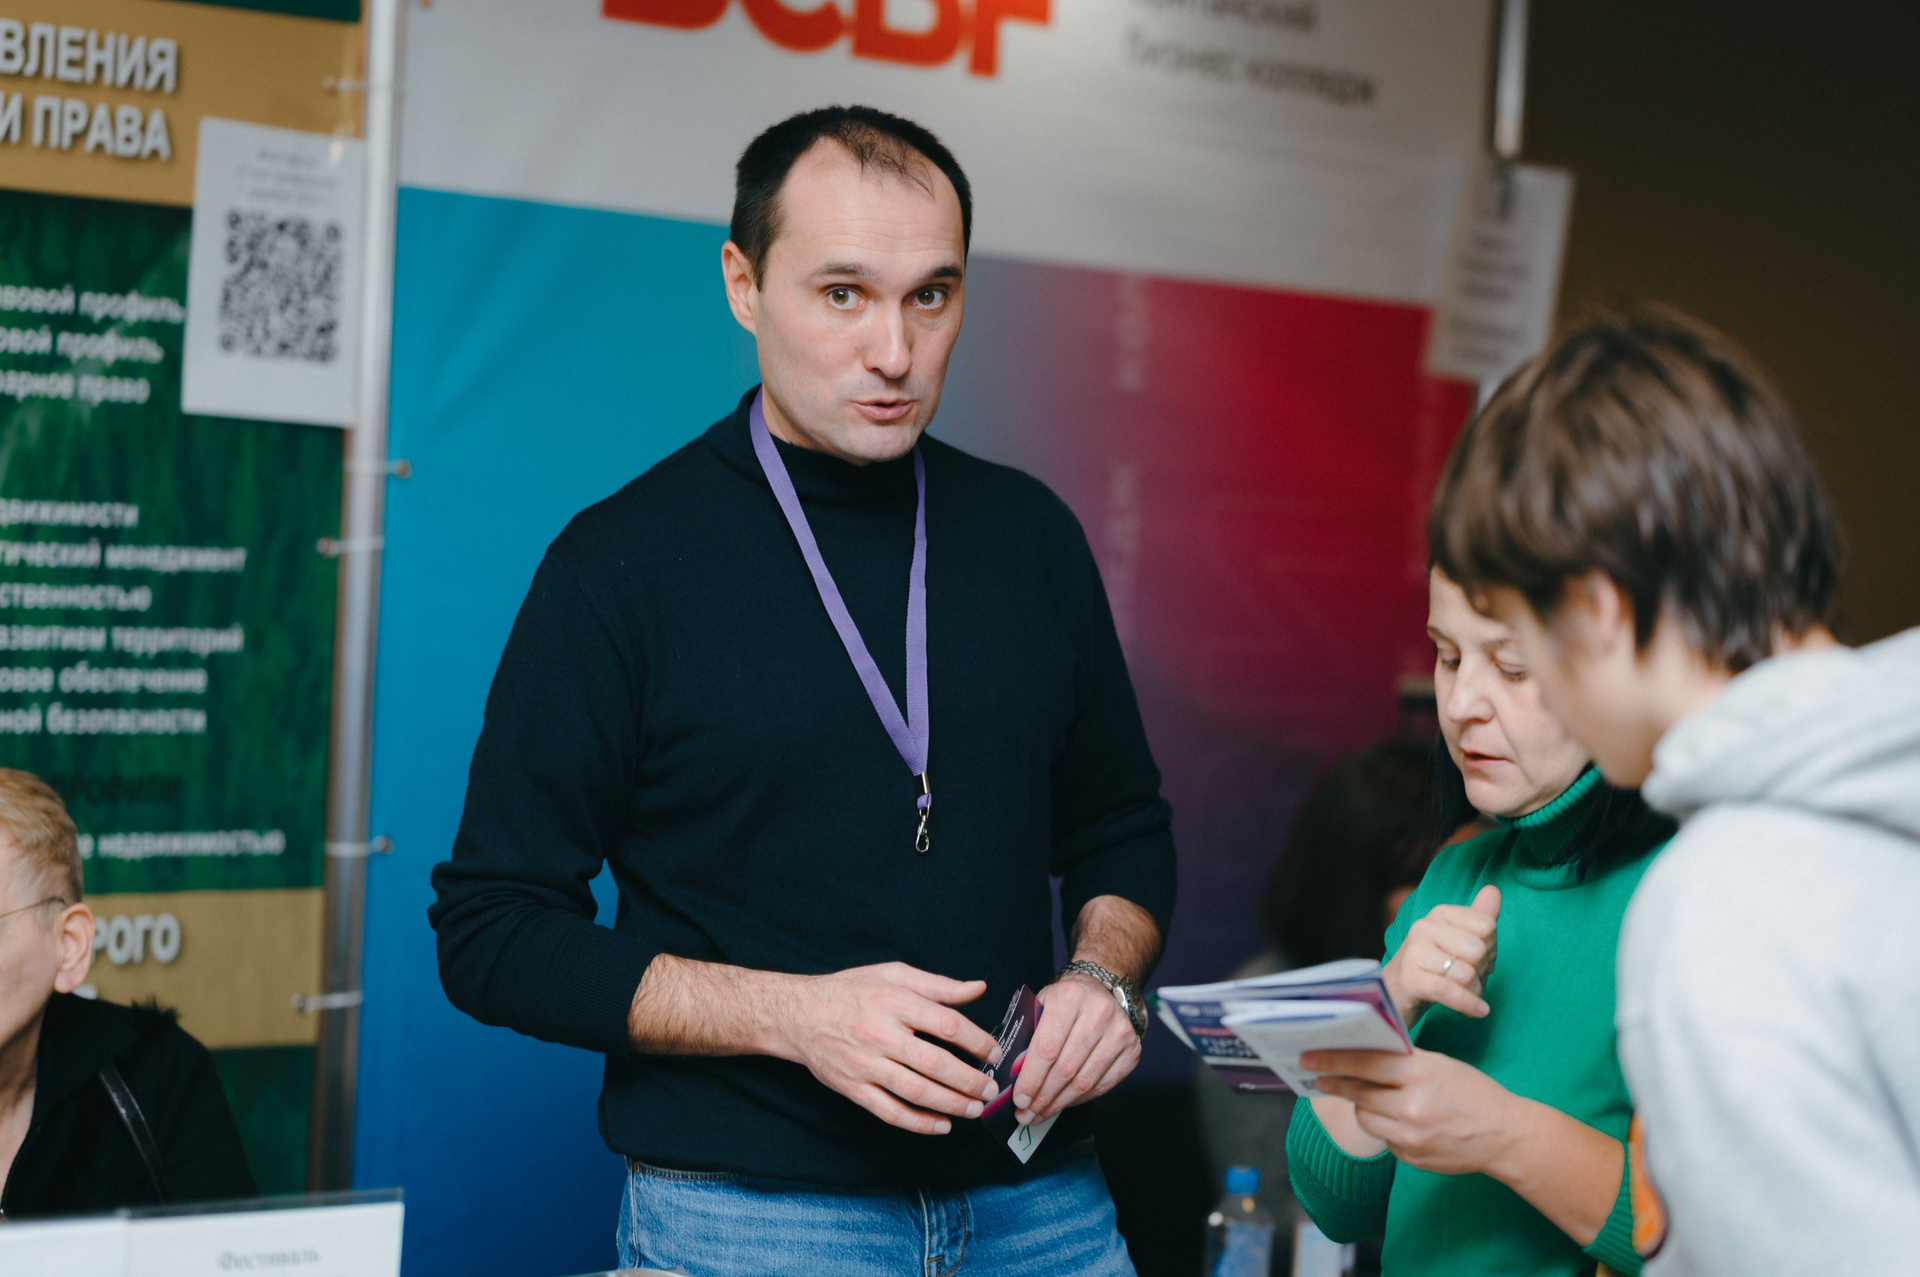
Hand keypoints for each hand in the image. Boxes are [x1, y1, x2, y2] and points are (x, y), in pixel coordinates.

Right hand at [779, 962, 1003, 1136]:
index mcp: (894, 1001)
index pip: (945, 1024)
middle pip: (934, 1063)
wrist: (799, 1014)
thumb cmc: (851, 991)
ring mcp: (865, 1064)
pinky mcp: (853, 1088)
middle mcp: (880, 1033)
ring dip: (950, 1104)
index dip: (976, 1041)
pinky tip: (941, 1125)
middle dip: (969, 1080)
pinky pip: (890, 1111)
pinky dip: (918, 1123)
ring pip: (915, 1091)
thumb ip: (938, 985)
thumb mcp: (893, 974)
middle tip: (990, 1088)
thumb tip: (978, 988)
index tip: (994, 1053)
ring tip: (974, 1109)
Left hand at [1011, 974, 1140, 1124]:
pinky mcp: (1132, 1051)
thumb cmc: (1065, 1001)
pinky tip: (1064, 1103)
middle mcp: (1099, 1014)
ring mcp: (1120, 1033)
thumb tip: (1012, 1077)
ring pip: (1085, 1082)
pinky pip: (1103, 1085)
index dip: (1031, 1079)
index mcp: (1069, 998)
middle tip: (1027, 1114)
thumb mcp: (1040, 1005)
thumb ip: (1027, 1035)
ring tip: (1041, 1113)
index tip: (1020, 1099)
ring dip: (1060, 1103)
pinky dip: (1080, 1099)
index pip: (1047, 1048)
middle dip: (1043, 1098)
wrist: (1102, 989)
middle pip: (1066, 1069)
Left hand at [1306, 1047, 1516, 1175]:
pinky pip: (1384, 1137)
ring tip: (1367, 1097)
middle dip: (1335, 1082)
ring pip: (1366, 1117)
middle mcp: (1412, 1105)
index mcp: (1420, 1073)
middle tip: (1316, 1076)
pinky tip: (1399, 1119)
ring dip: (1363, 1105)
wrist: (1505, 1135)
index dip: (1333, 1059)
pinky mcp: (1411, 1156)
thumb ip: (1402, 1060)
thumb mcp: (1439, 1065)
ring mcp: (1411, 1134)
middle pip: (1358, 1092)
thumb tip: (1361, 1052)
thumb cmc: (1472, 1092)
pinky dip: (1385, 1126)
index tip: (1309, 1057)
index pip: (1365, 1062)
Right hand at [1382, 885, 1499, 1026]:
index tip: (1476, 960)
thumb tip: (1494, 890)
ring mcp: (1414, 951)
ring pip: (1466, 973)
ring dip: (1473, 992)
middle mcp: (1424, 926)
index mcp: (1439, 913)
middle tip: (1468, 979)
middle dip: (1481, 971)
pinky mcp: (1409, 978)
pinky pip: (1449, 990)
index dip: (1490, 948)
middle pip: (1478, 949)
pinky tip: (1478, 1011)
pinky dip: (1468, 1004)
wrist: (1394, 994)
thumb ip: (1479, 917)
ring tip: (1464, 994)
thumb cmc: (1433, 967)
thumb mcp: (1459, 942)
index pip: (1486, 926)